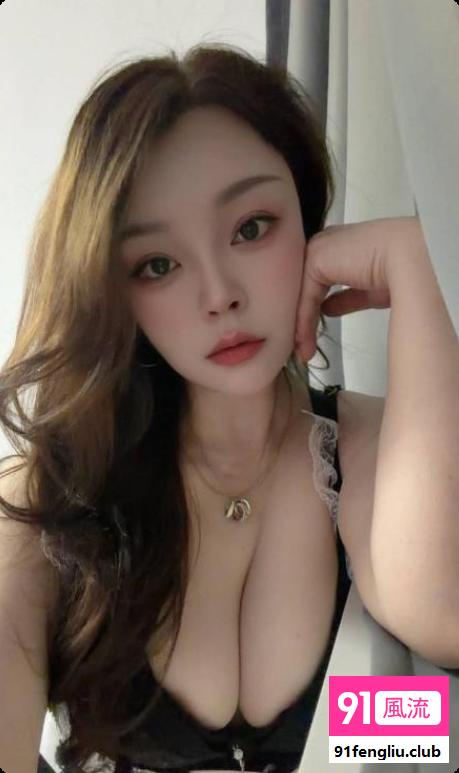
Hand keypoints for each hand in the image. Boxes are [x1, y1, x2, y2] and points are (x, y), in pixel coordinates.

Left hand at [294, 216, 422, 361]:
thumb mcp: (368, 290)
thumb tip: (327, 309)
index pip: (318, 281)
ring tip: (303, 350)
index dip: (313, 310)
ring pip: (303, 293)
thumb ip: (345, 298)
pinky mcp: (316, 258)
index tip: (311, 336)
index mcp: (343, 247)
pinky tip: (305, 342)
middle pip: (306, 287)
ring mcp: (320, 249)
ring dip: (301, 324)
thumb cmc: (406, 270)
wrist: (413, 258)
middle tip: (302, 345)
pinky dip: (304, 322)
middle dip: (302, 316)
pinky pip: (306, 297)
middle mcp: (328, 244)